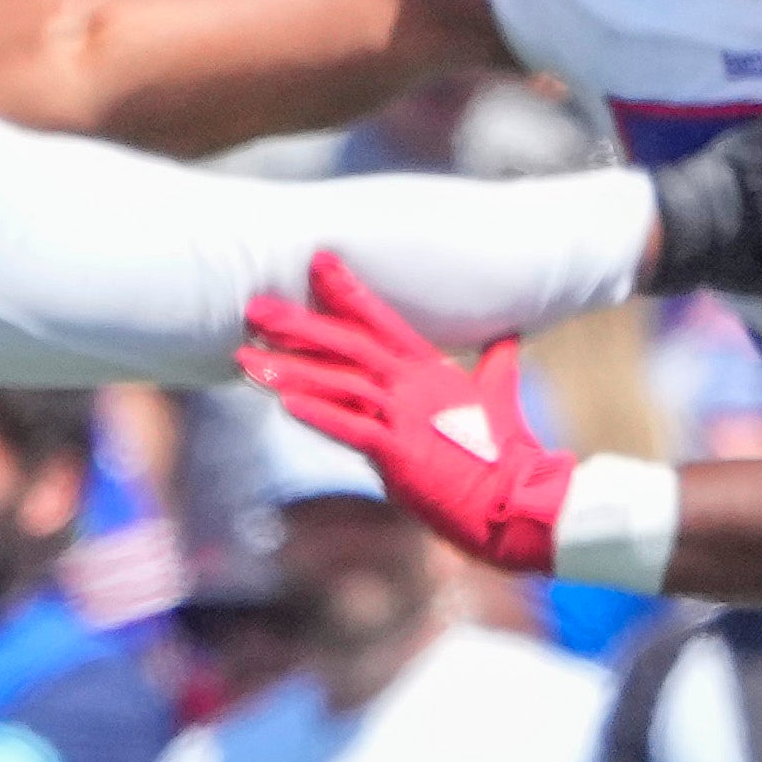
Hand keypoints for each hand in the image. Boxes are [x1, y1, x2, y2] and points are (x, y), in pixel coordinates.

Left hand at [235, 256, 575, 573]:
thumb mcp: (498, 397)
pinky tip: (284, 403)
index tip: (317, 262)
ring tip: (246, 358)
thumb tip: (508, 336)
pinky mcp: (398, 453)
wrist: (515, 499)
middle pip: (347, 345)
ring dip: (289, 370)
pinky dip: (319, 415)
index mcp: (430, 370)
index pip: (381, 321)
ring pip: (338, 384)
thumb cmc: (504, 452)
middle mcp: (413, 385)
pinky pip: (351, 429)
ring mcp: (404, 417)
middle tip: (254, 307)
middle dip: (297, 326)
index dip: (347, 291)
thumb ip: (496, 364)